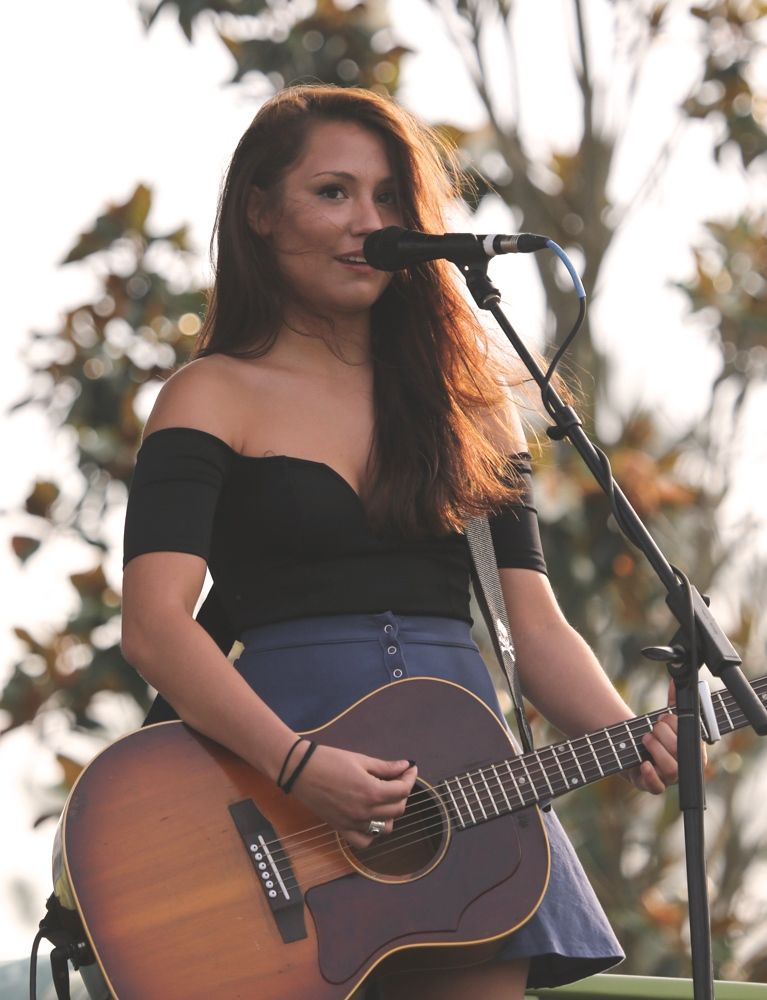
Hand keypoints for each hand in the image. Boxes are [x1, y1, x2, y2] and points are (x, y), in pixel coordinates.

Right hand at [287, 743, 417, 848]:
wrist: (300, 771)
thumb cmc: (329, 760)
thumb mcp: (360, 759)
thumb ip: (385, 767)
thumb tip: (404, 766)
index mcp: (371, 792)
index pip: (402, 790)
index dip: (410, 777)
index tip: (409, 768)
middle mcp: (365, 812)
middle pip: (397, 809)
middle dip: (402, 793)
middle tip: (397, 779)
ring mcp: (353, 823)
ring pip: (385, 828)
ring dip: (390, 813)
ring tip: (385, 798)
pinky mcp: (341, 829)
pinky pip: (364, 841)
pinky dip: (372, 832)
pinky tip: (371, 818)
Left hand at [624, 682, 706, 793]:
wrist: (637, 753)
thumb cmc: (658, 737)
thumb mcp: (666, 720)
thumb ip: (673, 702)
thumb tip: (675, 681)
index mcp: (693, 750)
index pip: (691, 739)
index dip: (675, 725)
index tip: (664, 717)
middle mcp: (685, 766)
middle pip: (680, 752)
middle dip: (663, 734)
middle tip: (652, 728)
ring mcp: (670, 778)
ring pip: (672, 769)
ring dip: (656, 749)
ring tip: (645, 739)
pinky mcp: (653, 785)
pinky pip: (657, 787)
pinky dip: (650, 775)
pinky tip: (643, 763)